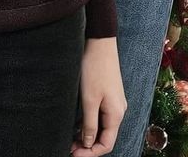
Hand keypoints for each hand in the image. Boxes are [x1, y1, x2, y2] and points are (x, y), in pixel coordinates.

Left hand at [71, 37, 125, 155]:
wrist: (100, 42)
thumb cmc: (94, 69)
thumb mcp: (89, 99)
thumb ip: (89, 123)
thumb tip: (87, 143)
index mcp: (116, 115)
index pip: (106, 144)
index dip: (90, 153)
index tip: (73, 155)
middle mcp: (118, 111)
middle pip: (104, 136)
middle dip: (87, 145)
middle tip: (68, 148)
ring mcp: (114, 102)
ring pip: (101, 126)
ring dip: (87, 134)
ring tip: (70, 139)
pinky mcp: (107, 94)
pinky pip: (100, 115)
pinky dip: (89, 122)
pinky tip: (76, 123)